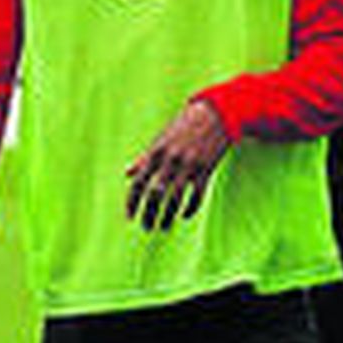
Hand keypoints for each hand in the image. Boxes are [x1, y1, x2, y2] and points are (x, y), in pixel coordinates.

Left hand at [125, 98, 230, 231]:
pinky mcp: (206, 169)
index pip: (138, 182)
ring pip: (175, 199)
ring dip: (168, 216)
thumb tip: (127, 173)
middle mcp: (170, 160)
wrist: (215, 114)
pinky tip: (183, 216)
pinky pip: (196, 196)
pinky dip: (189, 209)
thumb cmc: (184, 126)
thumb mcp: (161, 139)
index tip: (130, 217)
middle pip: (155, 194)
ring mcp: (189, 165)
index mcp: (156, 152)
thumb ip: (144, 158)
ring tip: (163, 227)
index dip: (132, 202)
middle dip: (149, 214)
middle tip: (147, 228)